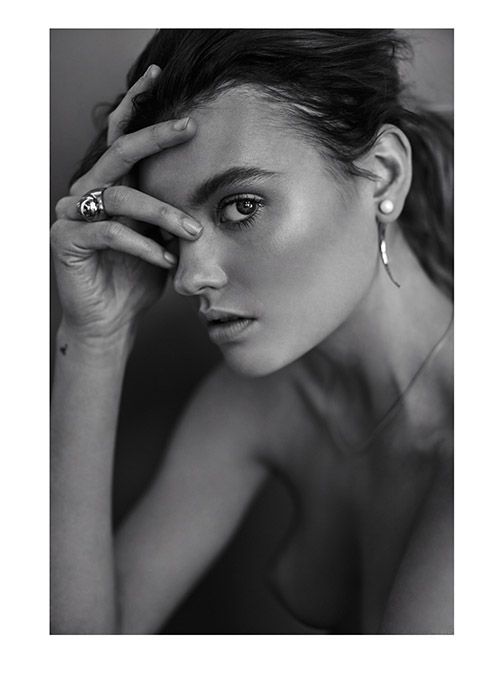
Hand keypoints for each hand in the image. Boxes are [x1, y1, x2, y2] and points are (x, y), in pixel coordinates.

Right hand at [51, 65, 201, 344]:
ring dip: (163, 212)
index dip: (136, 105)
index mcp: (109, 186)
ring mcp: (72, 214)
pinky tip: (165, 257)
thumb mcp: (160, 237)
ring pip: (120, 196)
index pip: (120, 137)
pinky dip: (143, 245)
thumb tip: (205, 185)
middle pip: (120, 152)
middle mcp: (87, 192)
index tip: (158, 76)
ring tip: (192, 232)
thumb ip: (168, 210)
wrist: (112, 320)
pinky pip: (109, 232)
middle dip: (157, 137)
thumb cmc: (137, 278)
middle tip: (190, 128)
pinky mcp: (66, 239)